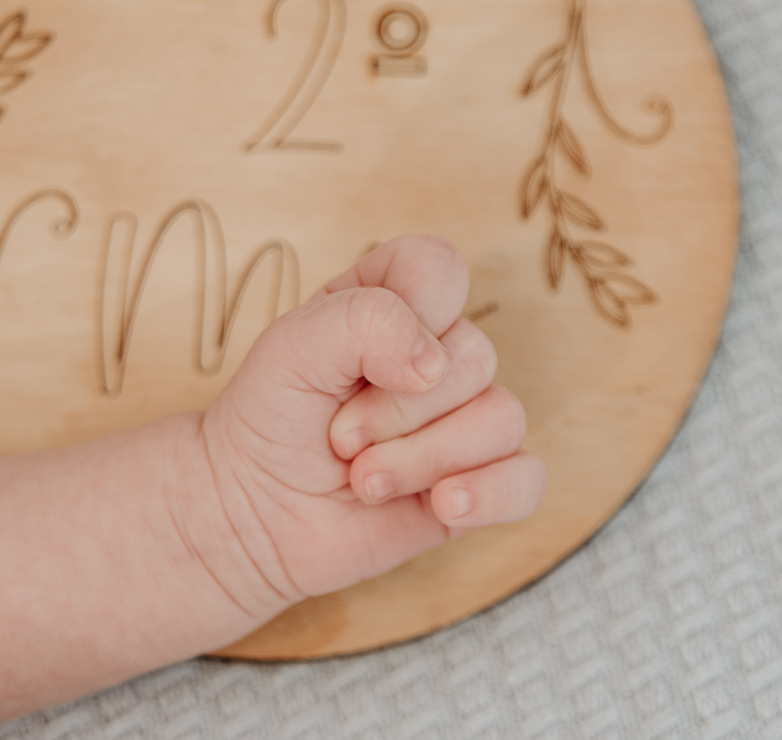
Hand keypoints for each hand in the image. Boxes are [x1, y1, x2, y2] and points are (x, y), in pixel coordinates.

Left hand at [192, 235, 546, 616]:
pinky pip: (528, 479)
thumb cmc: (270, 418)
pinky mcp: (478, 482)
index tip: (358, 359)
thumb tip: (434, 362)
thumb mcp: (292, 347)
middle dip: (395, 410)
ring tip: (363, 481)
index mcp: (393, 302)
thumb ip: (365, 320)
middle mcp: (436, 354)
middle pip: (474, 356)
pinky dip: (489, 495)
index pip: (441, 268)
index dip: (412, 311)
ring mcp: (461, 419)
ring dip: (422, 460)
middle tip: (339, 437)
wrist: (253, 514)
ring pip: (503, 418)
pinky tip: (442, 506)